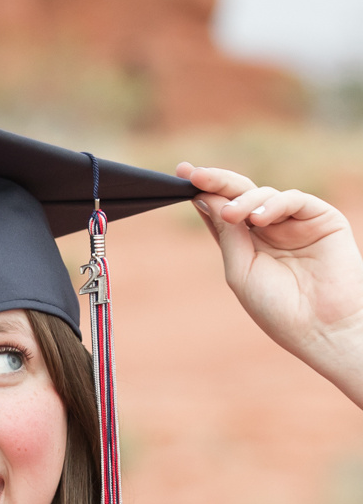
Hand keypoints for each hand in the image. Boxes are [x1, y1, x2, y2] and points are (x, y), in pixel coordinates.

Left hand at [178, 162, 362, 407]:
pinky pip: (294, 200)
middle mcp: (270, 230)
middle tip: (195, 175)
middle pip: (240, 196)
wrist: (321, 328)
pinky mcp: (321, 218)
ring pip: (264, 195)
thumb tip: (205, 199)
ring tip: (232, 214)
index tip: (182, 176)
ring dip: (243, 200)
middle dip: (217, 183)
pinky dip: (274, 203)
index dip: (204, 194)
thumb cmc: (278, 308)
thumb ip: (227, 234)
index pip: (222, 213)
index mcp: (248, 245)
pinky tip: (258, 217)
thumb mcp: (241, 271)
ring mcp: (295, 223)